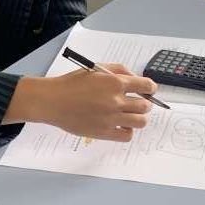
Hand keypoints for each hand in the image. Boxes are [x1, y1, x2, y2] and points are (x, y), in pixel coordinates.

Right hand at [4, 63, 156, 141]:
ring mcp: (111, 118)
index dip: (150, 88)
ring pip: (140, 122)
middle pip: (145, 106)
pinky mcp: (104, 132)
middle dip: (145, 104)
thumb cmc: (72, 84)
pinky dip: (128, 131)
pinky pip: (127, 136)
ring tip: (130, 116)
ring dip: (139, 118)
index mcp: (115, 82)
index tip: (149, 90)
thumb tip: (136, 78)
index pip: (147, 86)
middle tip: (137, 103)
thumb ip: (119, 70)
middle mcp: (116, 100)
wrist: (53, 101)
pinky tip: (120, 125)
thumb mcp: (96, 68)